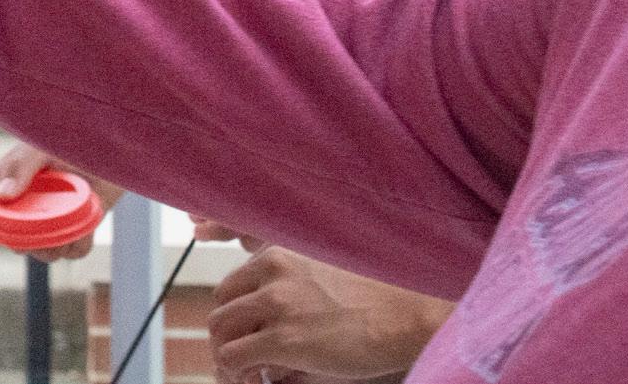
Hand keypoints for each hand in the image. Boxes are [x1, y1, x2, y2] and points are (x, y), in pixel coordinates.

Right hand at [0, 144, 123, 261]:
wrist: (109, 146)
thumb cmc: (68, 138)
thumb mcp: (40, 149)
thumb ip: (20, 168)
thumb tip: (3, 196)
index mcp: (7, 182)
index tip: (7, 228)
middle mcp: (26, 206)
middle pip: (15, 241)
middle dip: (29, 242)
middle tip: (46, 225)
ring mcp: (51, 220)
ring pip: (45, 253)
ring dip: (57, 245)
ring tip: (69, 220)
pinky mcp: (75, 229)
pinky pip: (74, 251)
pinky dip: (80, 242)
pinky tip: (85, 224)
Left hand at [209, 248, 451, 383]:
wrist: (407, 316)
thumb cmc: (374, 303)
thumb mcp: (320, 279)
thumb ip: (286, 291)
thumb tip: (261, 329)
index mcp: (278, 255)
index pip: (233, 286)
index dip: (235, 317)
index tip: (244, 338)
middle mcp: (271, 273)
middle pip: (221, 307)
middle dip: (226, 338)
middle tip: (244, 362)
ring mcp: (276, 305)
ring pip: (220, 331)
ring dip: (227, 357)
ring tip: (247, 376)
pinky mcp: (283, 339)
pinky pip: (233, 358)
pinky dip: (235, 373)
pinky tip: (255, 381)